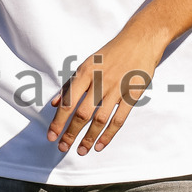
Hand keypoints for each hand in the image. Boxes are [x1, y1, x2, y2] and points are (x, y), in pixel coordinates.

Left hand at [47, 25, 164, 154]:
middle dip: (71, 133)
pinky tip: (100, 145)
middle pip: (83, 113)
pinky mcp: (132, 94)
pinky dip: (109, 135)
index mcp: (86, 71)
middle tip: (63, 147)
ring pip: (100, 119)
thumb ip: (70, 84)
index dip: (58, 121)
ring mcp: (117, 88)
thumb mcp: (87, 63)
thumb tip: (54, 104)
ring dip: (89, 138)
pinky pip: (119, 119)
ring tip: (81, 151)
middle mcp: (100, 80)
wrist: (140, 41)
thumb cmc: (111, 53)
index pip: (68, 101)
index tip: (51, 136)